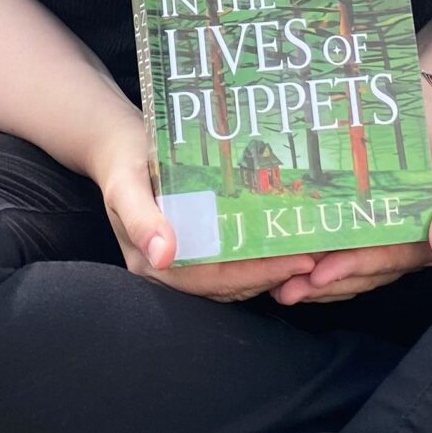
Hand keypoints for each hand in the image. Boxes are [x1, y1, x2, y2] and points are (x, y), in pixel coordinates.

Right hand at [90, 130, 320, 304]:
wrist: (116, 147)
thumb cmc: (124, 161)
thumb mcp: (127, 184)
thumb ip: (141, 219)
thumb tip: (164, 256)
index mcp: (151, 263)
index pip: (211, 280)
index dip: (255, 274)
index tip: (296, 262)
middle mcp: (166, 271)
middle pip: (226, 286)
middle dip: (271, 276)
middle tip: (316, 260)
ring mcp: (179, 264)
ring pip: (231, 280)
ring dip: (269, 272)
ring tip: (310, 256)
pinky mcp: (191, 252)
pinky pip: (228, 265)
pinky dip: (257, 259)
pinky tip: (283, 245)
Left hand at [269, 85, 431, 305]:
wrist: (414, 107)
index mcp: (422, 236)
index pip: (386, 261)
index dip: (353, 269)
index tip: (319, 275)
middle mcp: (399, 244)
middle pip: (361, 274)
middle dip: (325, 286)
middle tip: (288, 291)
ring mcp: (376, 239)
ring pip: (346, 273)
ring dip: (314, 285)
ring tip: (281, 289)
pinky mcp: (356, 229)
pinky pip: (336, 256)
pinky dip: (313, 267)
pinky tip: (287, 272)